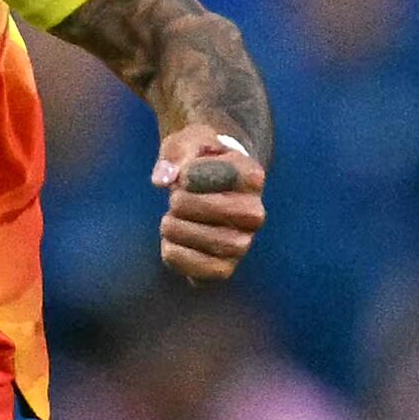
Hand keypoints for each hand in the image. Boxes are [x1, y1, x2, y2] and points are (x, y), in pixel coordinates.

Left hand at [150, 125, 265, 283]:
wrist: (201, 190)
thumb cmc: (194, 162)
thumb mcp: (184, 145)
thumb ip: (174, 156)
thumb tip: (163, 180)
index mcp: (252, 176)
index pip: (222, 175)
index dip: (190, 174)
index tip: (184, 175)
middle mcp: (255, 212)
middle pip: (222, 210)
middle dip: (184, 203)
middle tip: (174, 200)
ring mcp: (243, 243)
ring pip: (217, 244)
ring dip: (179, 230)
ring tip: (168, 221)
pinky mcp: (224, 268)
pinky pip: (206, 274)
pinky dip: (178, 257)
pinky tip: (169, 243)